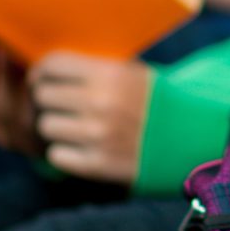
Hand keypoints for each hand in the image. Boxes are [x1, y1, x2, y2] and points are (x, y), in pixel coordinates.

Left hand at [28, 53, 151, 182]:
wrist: (189, 139)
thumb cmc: (153, 101)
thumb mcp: (130, 72)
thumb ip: (92, 68)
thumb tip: (46, 66)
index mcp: (109, 74)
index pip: (52, 65)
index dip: (41, 71)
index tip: (40, 78)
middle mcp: (101, 103)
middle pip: (43, 96)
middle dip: (49, 100)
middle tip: (60, 105)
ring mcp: (98, 136)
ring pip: (45, 126)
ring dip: (55, 127)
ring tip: (73, 127)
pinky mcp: (98, 165)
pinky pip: (56, 155)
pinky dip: (64, 152)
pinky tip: (80, 147)